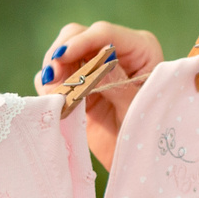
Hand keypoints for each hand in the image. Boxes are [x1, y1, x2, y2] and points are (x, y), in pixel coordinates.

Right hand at [38, 19, 163, 169]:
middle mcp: (115, 52)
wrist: (139, 163)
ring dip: (53, 72)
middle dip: (61, 55)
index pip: (104, 34)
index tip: (62, 57)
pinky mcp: (77, 86)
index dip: (81, 42)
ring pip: (61, 54)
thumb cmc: (149, 133)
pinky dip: (49, 87)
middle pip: (77, 35)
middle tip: (52, 79)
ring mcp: (93, 68)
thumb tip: (91, 64)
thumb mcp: (136, 108)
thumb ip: (115, 84)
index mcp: (140, 49)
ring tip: (55, 96)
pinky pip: (54, 78)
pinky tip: (56, 102)